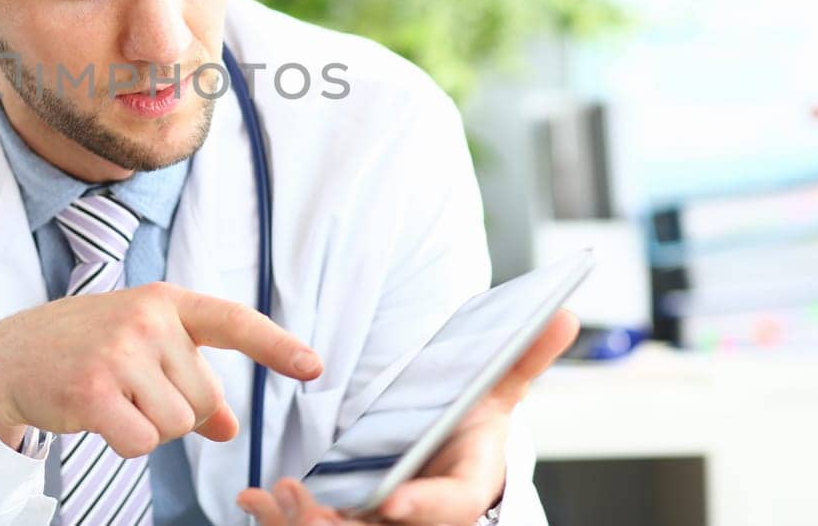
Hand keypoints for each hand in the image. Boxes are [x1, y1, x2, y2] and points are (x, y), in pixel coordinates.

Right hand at [0, 282, 324, 454]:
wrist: (10, 356)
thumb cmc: (85, 350)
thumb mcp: (142, 351)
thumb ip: (190, 382)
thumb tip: (230, 428)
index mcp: (166, 302)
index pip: (232, 322)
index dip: (276, 346)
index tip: (314, 367)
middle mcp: (147, 319)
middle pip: (204, 399)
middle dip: (177, 411)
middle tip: (131, 390)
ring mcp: (119, 352)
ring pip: (177, 425)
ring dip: (148, 427)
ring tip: (112, 399)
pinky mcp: (94, 389)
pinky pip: (142, 442)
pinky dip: (125, 443)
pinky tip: (96, 416)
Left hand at [238, 310, 578, 525]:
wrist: (451, 454)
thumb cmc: (472, 424)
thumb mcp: (498, 391)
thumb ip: (522, 359)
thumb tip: (563, 311)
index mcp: (465, 489)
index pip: (449, 508)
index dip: (421, 506)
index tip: (389, 501)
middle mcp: (422, 517)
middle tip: (305, 503)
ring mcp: (384, 524)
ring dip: (305, 524)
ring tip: (275, 496)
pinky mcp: (352, 522)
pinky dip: (283, 519)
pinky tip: (254, 498)